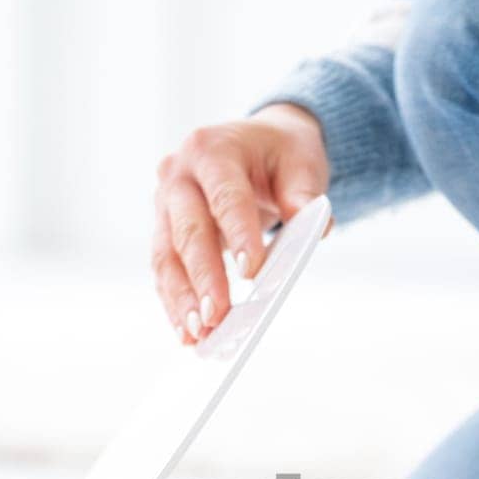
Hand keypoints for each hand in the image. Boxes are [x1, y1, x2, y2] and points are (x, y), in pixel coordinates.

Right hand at [152, 103, 329, 343]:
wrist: (256, 143)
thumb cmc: (280, 154)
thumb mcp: (301, 161)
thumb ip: (304, 194)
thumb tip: (315, 230)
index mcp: (213, 149)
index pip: (225, 197)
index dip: (238, 234)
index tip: (251, 273)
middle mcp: (179, 173)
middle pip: (188, 230)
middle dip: (203, 278)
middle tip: (216, 316)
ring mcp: (165, 202)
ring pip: (167, 255)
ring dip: (181, 299)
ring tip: (196, 334)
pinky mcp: (163, 229)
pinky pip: (165, 269)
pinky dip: (174, 301)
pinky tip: (186, 331)